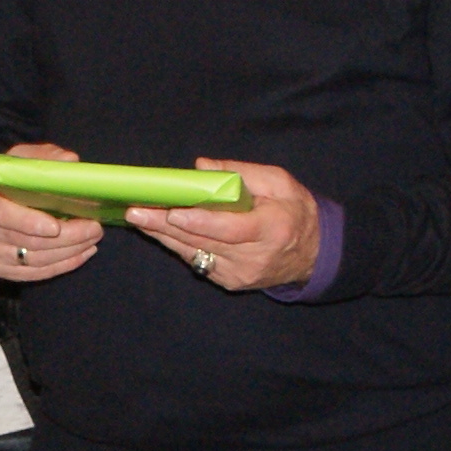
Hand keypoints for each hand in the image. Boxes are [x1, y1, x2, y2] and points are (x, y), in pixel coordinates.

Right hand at [0, 144, 102, 283]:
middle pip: (29, 242)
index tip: (57, 226)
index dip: (31, 223)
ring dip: (71, 251)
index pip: (5, 216)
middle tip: (94, 227)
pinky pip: (36, 273)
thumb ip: (41, 159)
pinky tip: (83, 253)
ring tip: (93, 238)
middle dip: (67, 237)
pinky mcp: (2, 270)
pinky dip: (64, 265)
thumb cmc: (0, 183)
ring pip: (37, 260)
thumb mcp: (15, 162)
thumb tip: (70, 162)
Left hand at [128, 157, 320, 293]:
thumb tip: (202, 168)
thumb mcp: (280, 182)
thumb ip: (242, 173)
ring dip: (164, 236)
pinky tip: (158, 231)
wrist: (314, 253)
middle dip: (166, 226)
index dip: (199, 221)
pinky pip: (198, 261)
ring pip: (195, 253)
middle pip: (203, 241)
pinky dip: (178, 245)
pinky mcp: (230, 281)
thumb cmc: (295, 211)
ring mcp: (240, 274)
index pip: (230, 229)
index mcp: (270, 229)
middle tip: (137, 211)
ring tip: (139, 219)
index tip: (172, 212)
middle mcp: (253, 257)